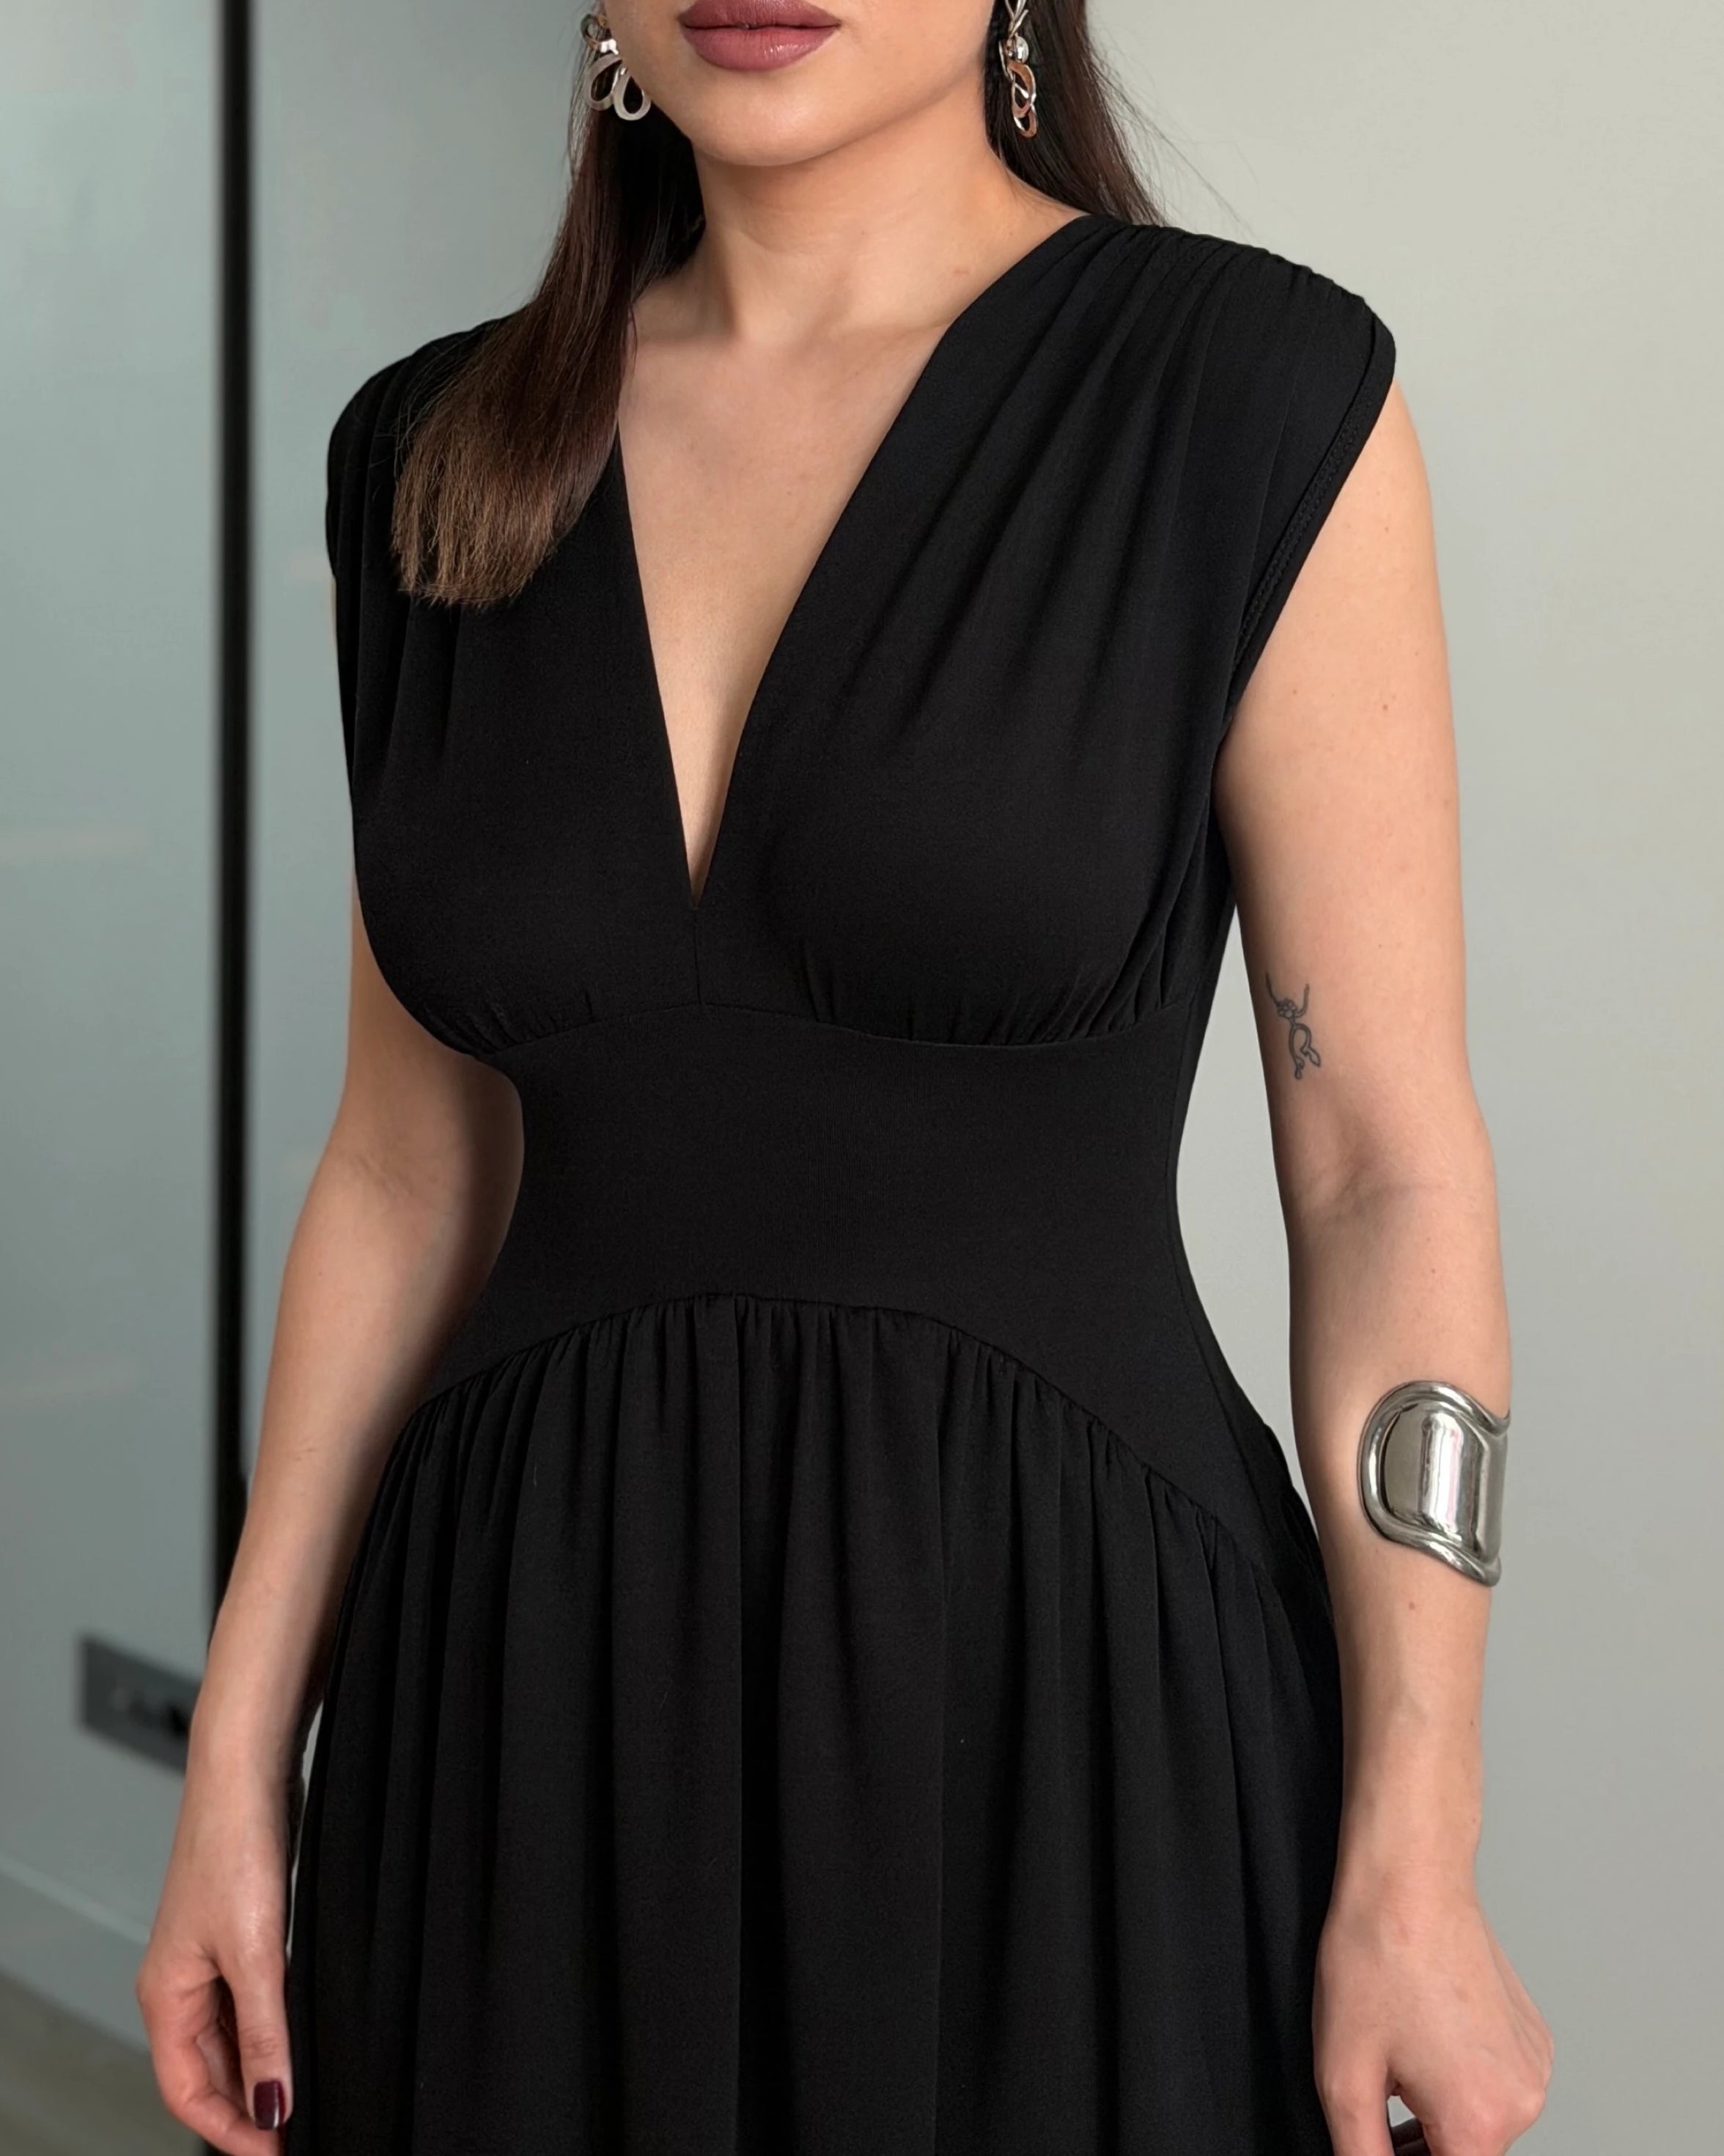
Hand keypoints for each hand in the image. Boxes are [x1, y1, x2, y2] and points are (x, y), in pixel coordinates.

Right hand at [136, 1743, 299, 2152]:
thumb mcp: (256, 1951)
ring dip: (258, 2072)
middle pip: (205, 2072)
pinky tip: (298, 2039)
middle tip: (296, 2134)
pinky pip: (249, 2003)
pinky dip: (269, 2031)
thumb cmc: (235, 1846)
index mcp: (167, 1994)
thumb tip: (272, 2104)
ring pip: (228, 2039)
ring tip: (301, 2100)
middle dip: (244, 2109)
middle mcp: (181, 1983)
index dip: (228, 2130)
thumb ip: (265, 2032)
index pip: (187, 2092)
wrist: (248, 1770)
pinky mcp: (240, 1932)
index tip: (276, 2152)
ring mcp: (209, 1958)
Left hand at [1314, 1867, 1552, 2155]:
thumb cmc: (1376, 1957)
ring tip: (1393, 2068)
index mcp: (1480, 2121)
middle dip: (1418, 2149)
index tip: (1382, 2141)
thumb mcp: (1343, 2077)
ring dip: (1437, 2116)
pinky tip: (1420, 2041)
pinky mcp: (1532, 2038)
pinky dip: (1458, 2079)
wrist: (1409, 1878)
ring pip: (1480, 2122)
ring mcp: (1534, 2066)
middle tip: (1375, 2113)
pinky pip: (1495, 2082)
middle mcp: (1523, 2101)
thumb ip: (1361, 2153)